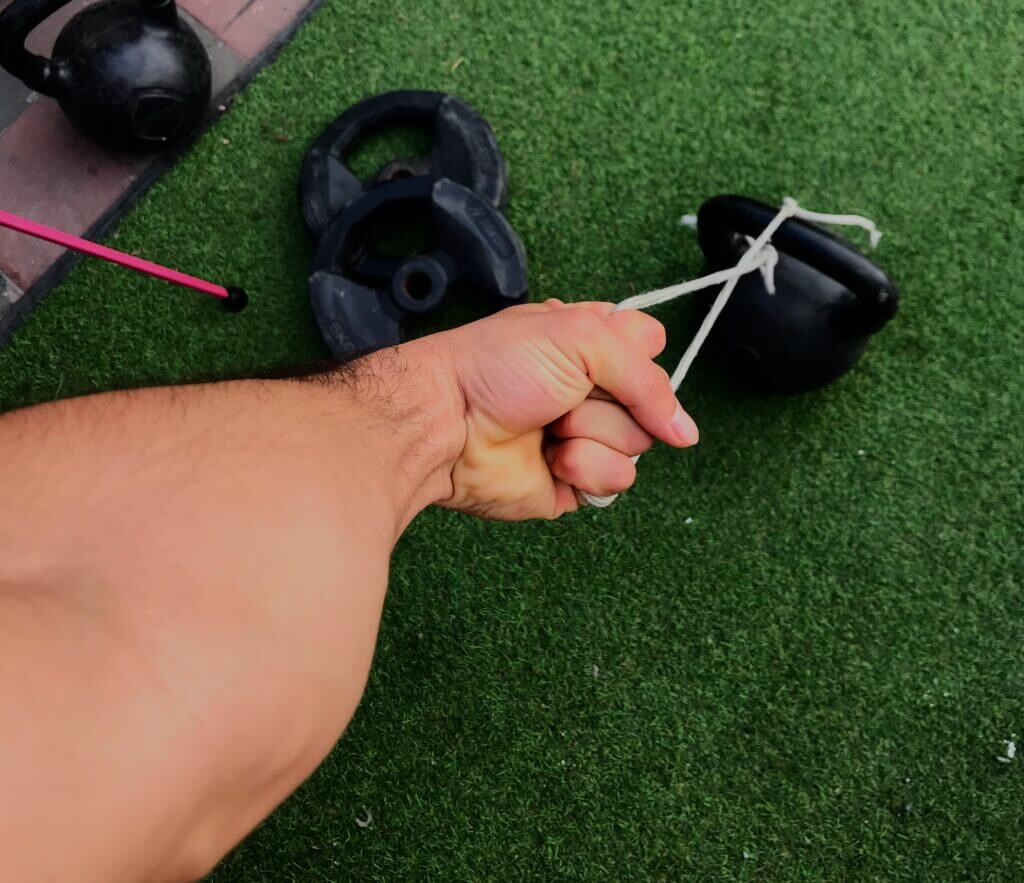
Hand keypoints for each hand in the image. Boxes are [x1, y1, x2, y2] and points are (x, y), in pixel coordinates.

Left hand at [432, 299, 698, 519]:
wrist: (447, 420)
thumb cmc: (497, 366)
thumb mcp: (583, 339)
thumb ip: (646, 378)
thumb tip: (685, 432)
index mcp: (589, 344)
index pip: (651, 347)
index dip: (641, 358)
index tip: (614, 359)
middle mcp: (589, 390)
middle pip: (652, 402)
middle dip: (613, 400)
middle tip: (566, 393)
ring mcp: (583, 437)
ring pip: (637, 446)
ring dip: (595, 434)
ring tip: (550, 426)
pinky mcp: (573, 481)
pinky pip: (616, 483)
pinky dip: (586, 469)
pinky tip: (550, 458)